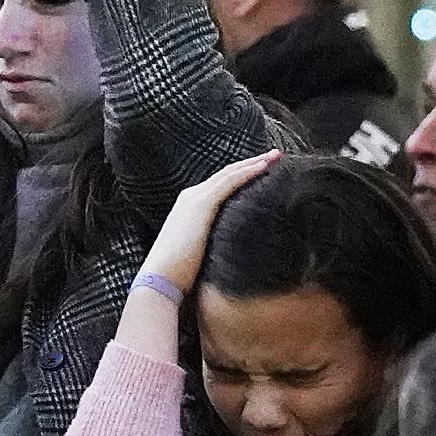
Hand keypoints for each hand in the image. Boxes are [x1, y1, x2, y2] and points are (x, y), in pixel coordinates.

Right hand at [140, 152, 279, 296]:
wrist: (159, 279)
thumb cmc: (177, 275)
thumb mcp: (197, 254)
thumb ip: (211, 246)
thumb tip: (230, 254)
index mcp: (188, 208)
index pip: (219, 185)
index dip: (241, 175)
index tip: (262, 171)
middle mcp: (190, 197)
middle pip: (226, 174)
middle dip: (251, 163)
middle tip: (275, 156)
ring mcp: (195, 198)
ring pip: (230, 173)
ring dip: (255, 162)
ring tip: (276, 156)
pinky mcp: (202, 204)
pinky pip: (230, 182)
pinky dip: (248, 171)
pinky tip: (265, 167)